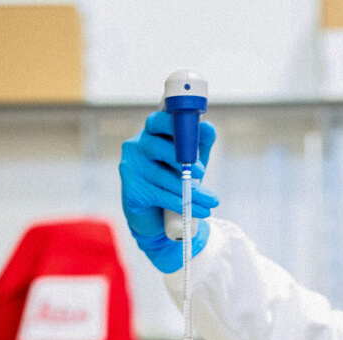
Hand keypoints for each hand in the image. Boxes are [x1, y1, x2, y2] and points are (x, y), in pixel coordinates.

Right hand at [119, 111, 218, 272]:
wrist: (158, 216)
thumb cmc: (176, 179)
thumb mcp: (192, 159)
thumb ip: (199, 142)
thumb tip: (207, 127)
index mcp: (151, 133)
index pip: (158, 120)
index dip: (176, 125)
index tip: (196, 133)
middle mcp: (136, 147)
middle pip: (158, 147)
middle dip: (182, 159)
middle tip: (202, 171)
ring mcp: (130, 168)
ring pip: (163, 176)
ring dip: (191, 190)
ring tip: (212, 201)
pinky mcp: (131, 191)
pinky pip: (160, 195)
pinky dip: (183, 204)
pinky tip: (201, 211)